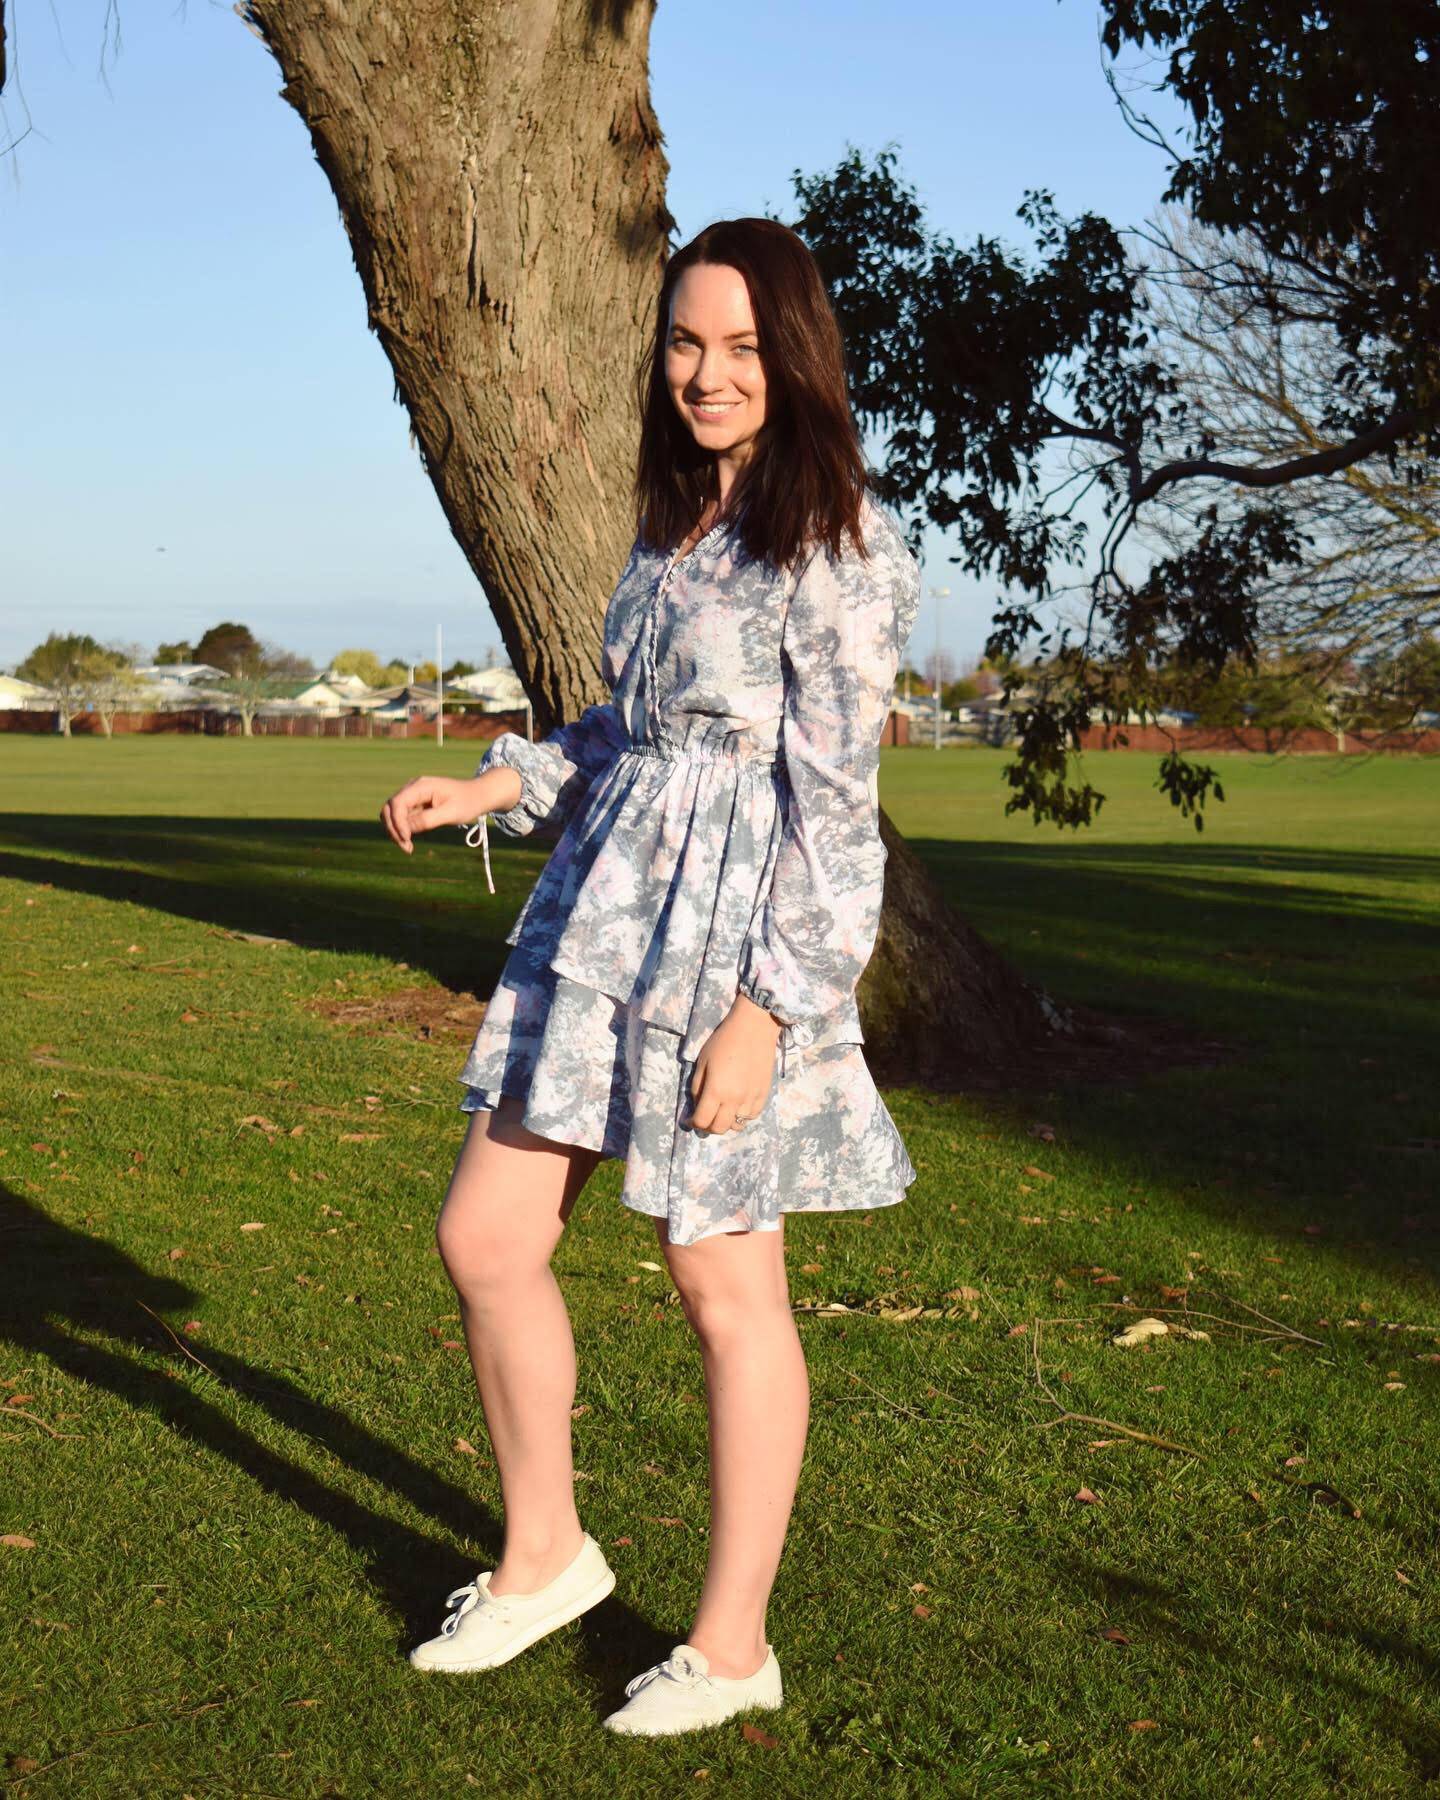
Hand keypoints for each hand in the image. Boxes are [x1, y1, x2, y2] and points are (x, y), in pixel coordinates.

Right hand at [379, 774, 484, 853]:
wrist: (477, 796)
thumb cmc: (467, 802)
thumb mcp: (451, 813)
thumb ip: (428, 819)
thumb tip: (407, 829)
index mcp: (421, 786)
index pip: (397, 803)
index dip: (397, 822)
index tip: (407, 839)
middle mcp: (413, 788)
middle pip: (389, 808)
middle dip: (393, 828)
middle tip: (406, 847)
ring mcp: (412, 797)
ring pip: (391, 814)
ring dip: (395, 831)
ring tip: (408, 847)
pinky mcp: (415, 805)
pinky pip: (401, 819)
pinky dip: (401, 831)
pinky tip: (409, 843)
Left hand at [689, 993, 782, 1133]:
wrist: (754, 1029)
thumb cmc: (723, 1041)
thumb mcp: (702, 1062)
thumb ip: (697, 1087)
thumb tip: (696, 1105)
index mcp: (716, 1090)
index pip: (702, 1120)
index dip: (693, 1123)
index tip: (690, 1119)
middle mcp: (734, 1100)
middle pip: (719, 1128)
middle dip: (708, 1127)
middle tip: (705, 1117)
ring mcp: (751, 1099)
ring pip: (737, 1125)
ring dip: (726, 1121)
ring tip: (722, 1111)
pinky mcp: (764, 1095)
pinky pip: (752, 1116)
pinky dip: (742, 1116)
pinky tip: (737, 1106)